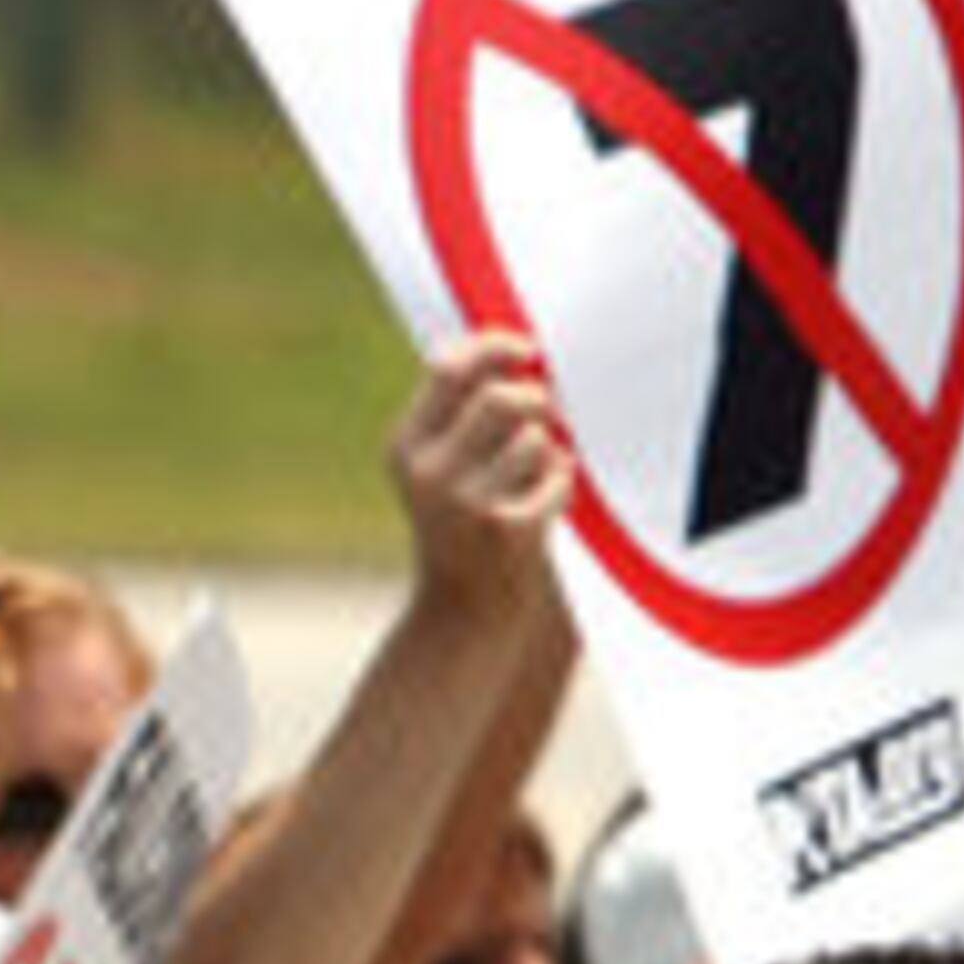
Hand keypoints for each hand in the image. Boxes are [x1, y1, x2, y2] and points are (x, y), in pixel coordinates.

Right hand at [390, 329, 574, 617]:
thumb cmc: (459, 529)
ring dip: (547, 450)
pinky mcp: (507, 531)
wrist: (460, 616)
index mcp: (404, 447)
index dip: (496, 347)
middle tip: (547, 417)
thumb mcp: (436, 469)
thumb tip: (511, 348)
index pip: (450, 367)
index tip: (527, 351)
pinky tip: (543, 505)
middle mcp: (427, 473)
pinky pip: (556, 474)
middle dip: (535, 400)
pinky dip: (559, 484)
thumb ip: (459, 411)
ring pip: (533, 436)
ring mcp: (466, 504)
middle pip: (501, 397)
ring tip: (535, 477)